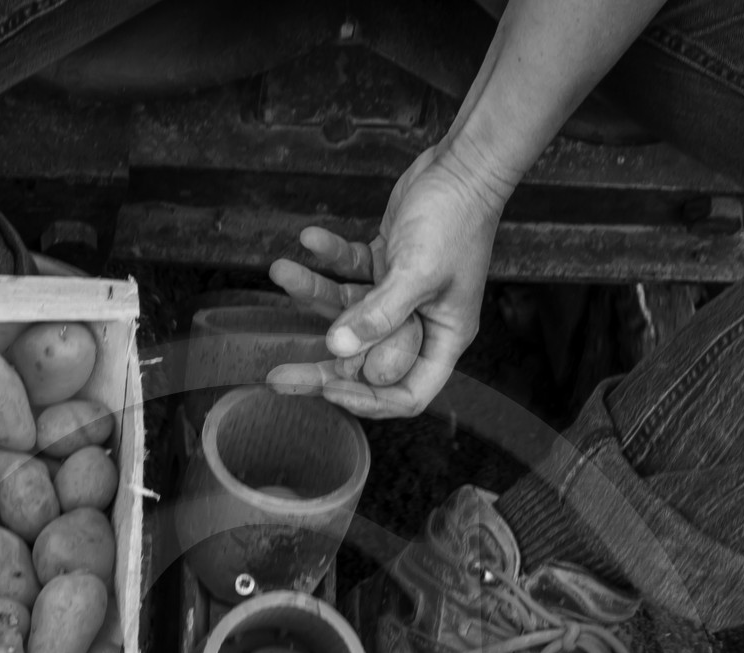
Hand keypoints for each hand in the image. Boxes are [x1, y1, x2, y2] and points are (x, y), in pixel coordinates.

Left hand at [266, 143, 504, 418]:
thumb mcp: (418, 272)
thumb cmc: (457, 218)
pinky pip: (349, 272)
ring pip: (348, 312)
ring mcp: (400, 296)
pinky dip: (328, 257)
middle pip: (365, 362)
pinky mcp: (385, 265)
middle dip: (320, 366)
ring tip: (281, 271)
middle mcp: (421, 323)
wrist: (465, 162)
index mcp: (443, 338)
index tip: (329, 391)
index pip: (405, 394)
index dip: (367, 400)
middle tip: (278, 375)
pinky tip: (309, 238)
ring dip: (312, 292)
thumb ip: (379, 314)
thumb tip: (338, 348)